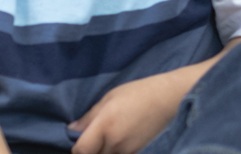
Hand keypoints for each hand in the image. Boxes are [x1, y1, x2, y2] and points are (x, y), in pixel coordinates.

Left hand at [69, 72, 186, 153]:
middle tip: (94, 139)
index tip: (78, 142)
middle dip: (90, 150)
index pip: (81, 150)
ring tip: (111, 136)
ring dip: (103, 151)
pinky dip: (116, 151)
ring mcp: (128, 150)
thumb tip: (72, 130)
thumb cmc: (138, 93)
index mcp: (104, 125)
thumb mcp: (109, 98)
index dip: (77, 149)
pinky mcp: (138, 153)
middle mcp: (115, 141)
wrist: (168, 99)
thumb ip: (89, 116)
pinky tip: (121, 139)